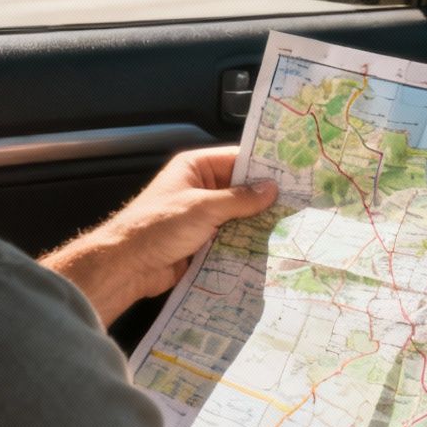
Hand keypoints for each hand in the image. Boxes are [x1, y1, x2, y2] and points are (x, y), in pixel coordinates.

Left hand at [40, 145, 276, 322]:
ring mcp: (202, 216)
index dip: (264, 167)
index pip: (237, 159)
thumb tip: (271, 188)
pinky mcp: (203, 241)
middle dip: (265, 199)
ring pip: (238, 216)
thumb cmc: (158, 226)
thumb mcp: (203, 207)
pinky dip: (246, 242)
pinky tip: (270, 248)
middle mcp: (200, 188)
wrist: (127, 266)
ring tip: (292, 227)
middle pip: (240, 189)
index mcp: (196, 168)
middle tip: (299, 204)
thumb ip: (240, 198)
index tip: (293, 174)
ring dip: (257, 223)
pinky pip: (231, 238)